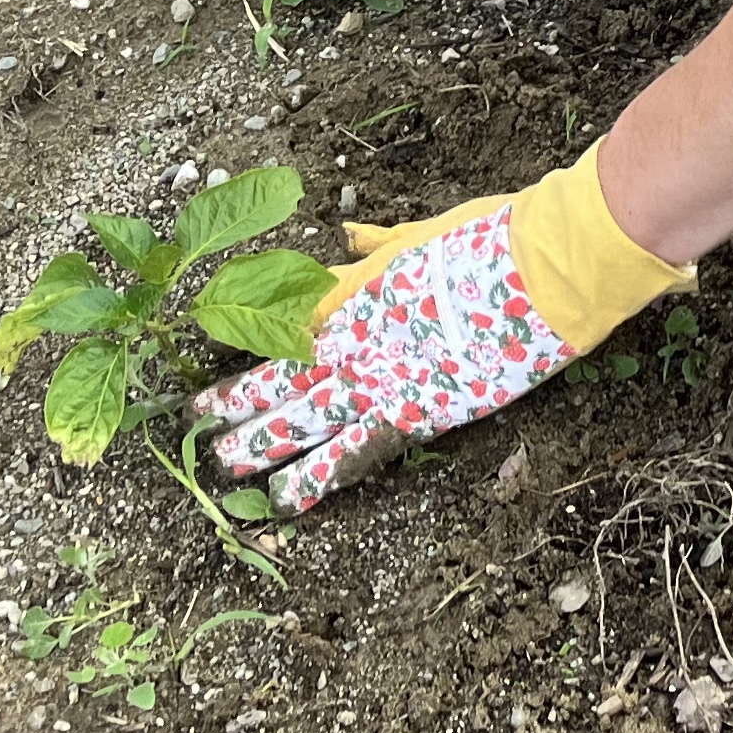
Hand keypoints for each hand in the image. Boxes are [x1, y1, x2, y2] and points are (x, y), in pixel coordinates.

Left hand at [197, 151, 687, 514]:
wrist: (536, 267)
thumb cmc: (487, 237)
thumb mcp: (423, 231)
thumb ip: (379, 245)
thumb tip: (350, 237)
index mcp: (353, 291)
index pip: (283, 323)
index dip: (248, 345)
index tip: (219, 355)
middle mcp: (351, 338)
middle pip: (279, 376)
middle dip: (236, 401)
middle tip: (196, 423)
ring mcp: (376, 379)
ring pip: (299, 418)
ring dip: (260, 443)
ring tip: (224, 465)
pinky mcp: (411, 414)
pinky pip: (354, 454)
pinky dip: (321, 479)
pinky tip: (290, 501)